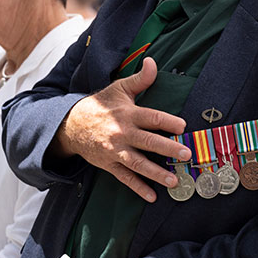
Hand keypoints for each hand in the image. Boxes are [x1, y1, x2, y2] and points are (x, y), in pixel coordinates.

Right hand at [54, 57, 188, 201]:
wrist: (72, 125)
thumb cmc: (101, 106)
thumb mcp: (119, 89)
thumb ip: (139, 79)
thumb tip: (152, 61)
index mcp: (127, 114)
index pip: (150, 117)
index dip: (167, 122)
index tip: (182, 127)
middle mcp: (122, 133)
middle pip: (147, 142)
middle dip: (167, 148)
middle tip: (185, 155)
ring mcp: (115, 151)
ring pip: (138, 163)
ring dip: (156, 173)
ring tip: (174, 181)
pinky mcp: (109, 164)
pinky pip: (125, 178)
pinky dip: (138, 188)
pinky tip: (151, 196)